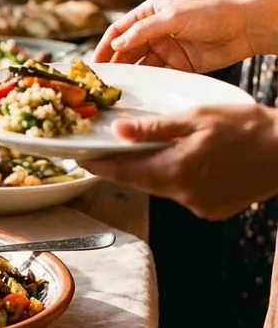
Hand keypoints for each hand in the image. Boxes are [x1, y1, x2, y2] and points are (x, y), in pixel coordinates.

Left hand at [81, 105, 277, 220]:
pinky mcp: (213, 209)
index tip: (80, 159)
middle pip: (140, 182)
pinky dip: (175, 178)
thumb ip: (154, 128)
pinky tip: (182, 161)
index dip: (98, 165)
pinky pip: (181, 194)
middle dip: (121, 167)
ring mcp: (200, 205)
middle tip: (104, 152)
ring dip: (150, 171)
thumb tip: (119, 131)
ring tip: (144, 151)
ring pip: (160, 187)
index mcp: (177, 171)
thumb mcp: (197, 118)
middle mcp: (185, 195)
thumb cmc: (247, 127)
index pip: (123, 172)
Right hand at [91, 0, 253, 70]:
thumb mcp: (172, 17)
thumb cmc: (210, 12)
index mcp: (148, 13)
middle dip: (113, 62)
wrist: (244, 27)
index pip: (119, 29)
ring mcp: (164, 48)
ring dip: (127, 73)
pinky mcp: (177, 64)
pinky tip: (138, 88)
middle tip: (101, 79)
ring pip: (138, 62)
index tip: (94, 62)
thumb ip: (143, 31)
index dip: (105, 45)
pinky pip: (155, 73)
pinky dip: (145, 80)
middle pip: (125, 48)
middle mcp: (153, 31)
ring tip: (116, 86)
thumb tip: (117, 44)